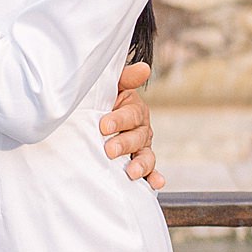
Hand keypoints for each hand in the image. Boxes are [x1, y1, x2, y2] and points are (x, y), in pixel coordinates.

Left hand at [101, 61, 162, 188]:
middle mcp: (141, 129)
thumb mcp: (112, 88)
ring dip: (141, 164)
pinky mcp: (140, 165)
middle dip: (124, 144)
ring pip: (146, 156)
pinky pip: (150, 172)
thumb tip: (144, 68)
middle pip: (138, 137)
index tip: (103, 125)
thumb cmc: (103, 103)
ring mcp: (142, 148)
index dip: (119, 120)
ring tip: (131, 172)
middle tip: (109, 150)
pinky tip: (156, 184)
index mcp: (135, 110)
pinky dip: (154, 178)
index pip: (131, 114)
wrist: (95, 121)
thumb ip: (125, 79)